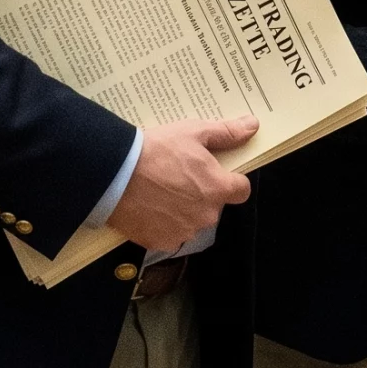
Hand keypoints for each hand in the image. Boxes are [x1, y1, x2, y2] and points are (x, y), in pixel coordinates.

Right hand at [106, 115, 257, 251]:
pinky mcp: (161, 241)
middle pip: (214, 205)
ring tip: (161, 189)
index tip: (218, 172)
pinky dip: (163, 222)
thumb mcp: (194, 132)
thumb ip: (227, 133)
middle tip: (180, 175)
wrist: (114, 174)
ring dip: (183, 209)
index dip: (232, 180)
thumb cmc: (156, 151)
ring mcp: (183, 232)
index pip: (241, 191)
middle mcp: (205, 216)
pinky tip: (150, 205)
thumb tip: (252, 126)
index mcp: (217, 189)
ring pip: (192, 220)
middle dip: (202, 193)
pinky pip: (170, 233)